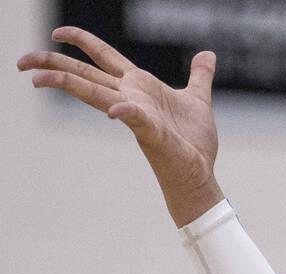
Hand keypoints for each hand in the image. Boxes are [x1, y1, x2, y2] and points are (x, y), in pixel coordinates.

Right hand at [18, 27, 223, 225]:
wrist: (202, 173)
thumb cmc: (196, 142)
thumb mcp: (198, 99)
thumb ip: (199, 76)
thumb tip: (207, 55)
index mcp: (139, 87)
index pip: (103, 57)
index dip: (81, 41)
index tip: (58, 31)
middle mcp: (131, 98)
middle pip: (86, 75)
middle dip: (53, 64)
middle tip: (21, 61)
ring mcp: (137, 115)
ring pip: (96, 94)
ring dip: (66, 84)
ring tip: (37, 79)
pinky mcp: (152, 132)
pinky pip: (136, 118)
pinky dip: (125, 112)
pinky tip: (114, 110)